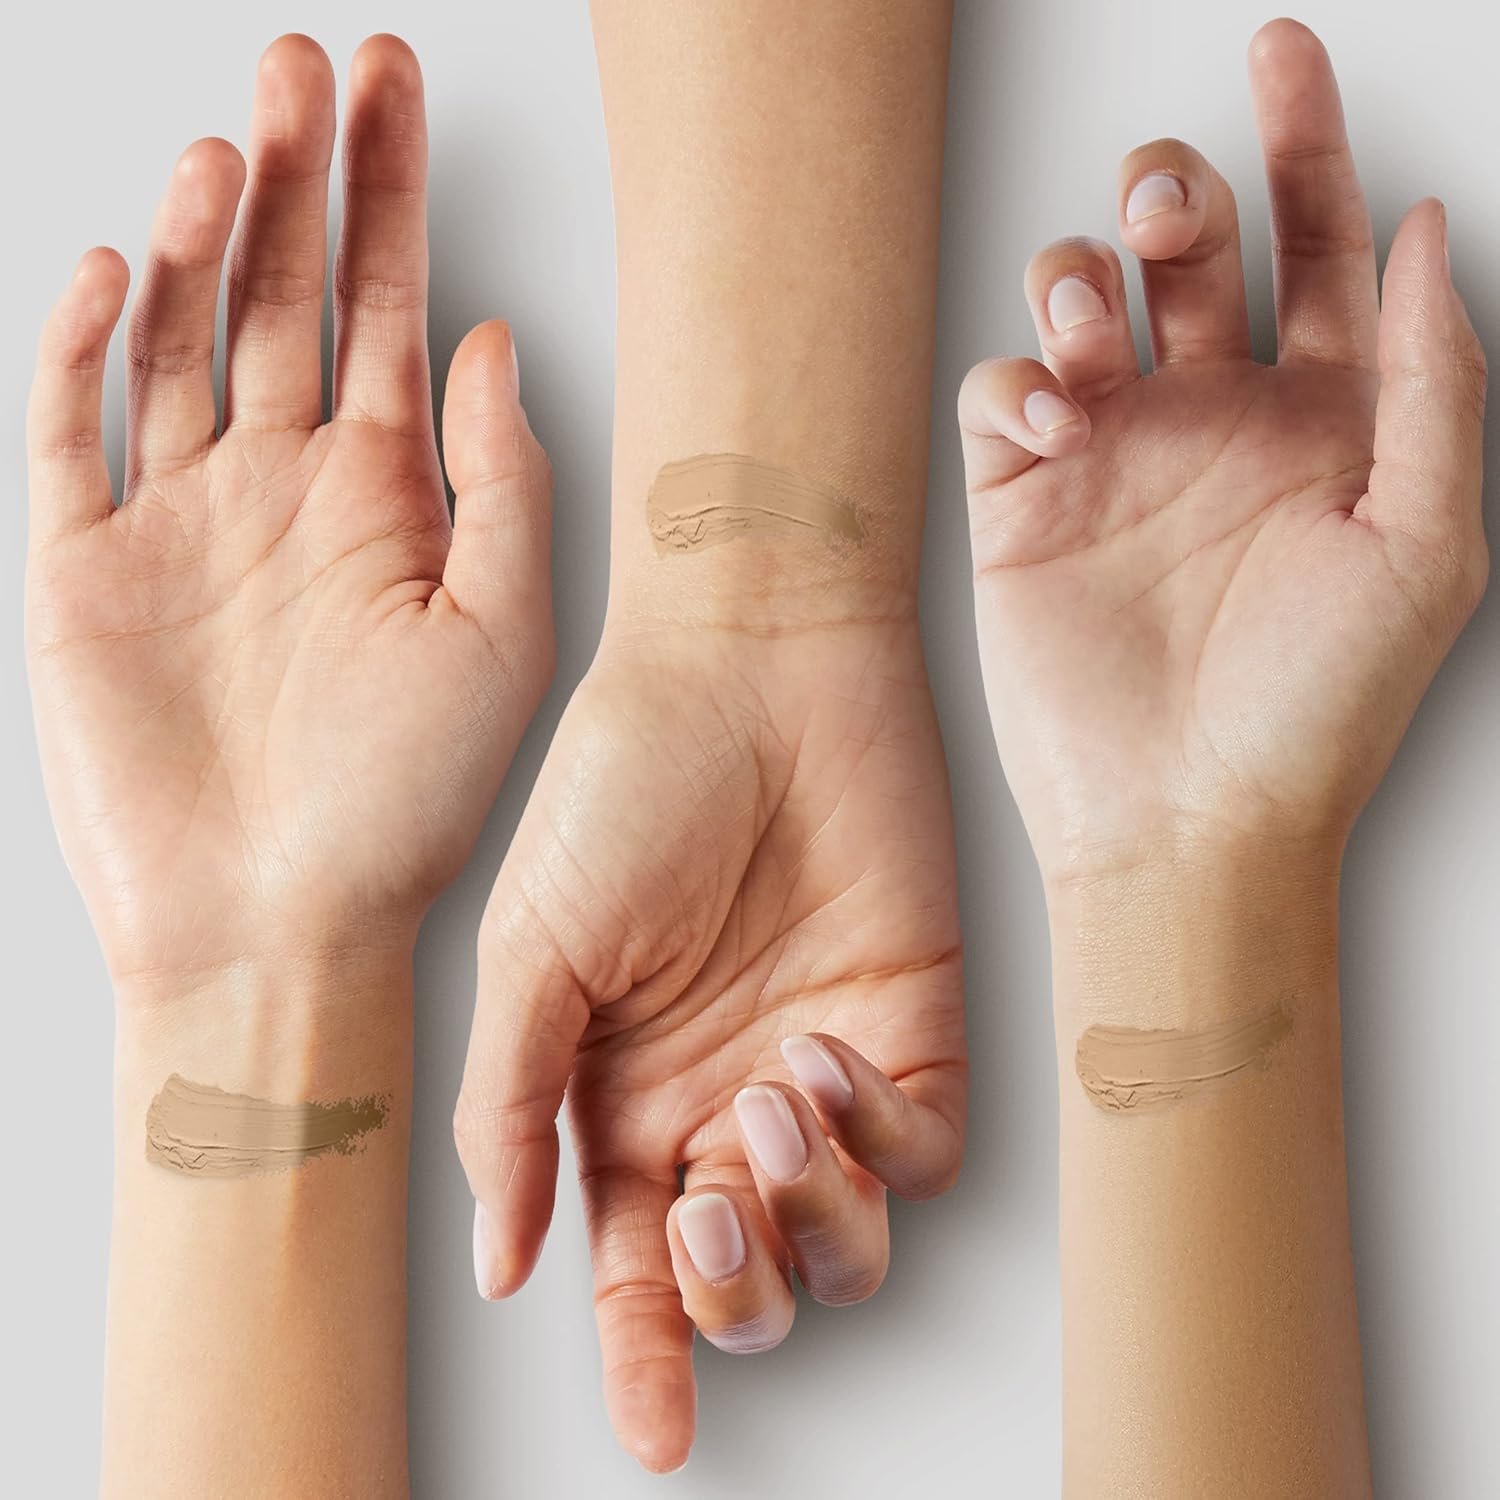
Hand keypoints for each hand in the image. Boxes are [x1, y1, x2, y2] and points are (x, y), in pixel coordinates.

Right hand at [25, 35, 551, 987]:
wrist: (280, 925)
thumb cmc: (402, 806)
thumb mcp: (500, 637)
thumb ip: (501, 486)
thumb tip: (495, 342)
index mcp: (380, 499)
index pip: (382, 309)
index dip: (387, 194)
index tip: (392, 85)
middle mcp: (279, 491)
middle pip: (278, 295)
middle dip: (292, 179)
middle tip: (302, 64)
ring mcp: (178, 522)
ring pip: (176, 340)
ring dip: (195, 241)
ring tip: (227, 153)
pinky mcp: (83, 569)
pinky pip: (69, 433)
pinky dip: (81, 349)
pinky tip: (112, 273)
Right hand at [455, 608, 964, 1471]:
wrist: (753, 667)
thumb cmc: (626, 783)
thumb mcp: (532, 950)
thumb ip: (513, 1111)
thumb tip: (505, 1265)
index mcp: (621, 1092)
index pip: (630, 1264)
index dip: (642, 1356)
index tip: (655, 1435)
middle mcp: (721, 1096)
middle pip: (746, 1277)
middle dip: (729, 1291)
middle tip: (701, 1218)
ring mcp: (821, 1068)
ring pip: (847, 1241)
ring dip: (807, 1213)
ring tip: (767, 1099)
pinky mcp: (915, 1024)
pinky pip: (923, 1154)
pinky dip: (880, 1141)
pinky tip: (823, 1057)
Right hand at [958, 20, 1485, 888]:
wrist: (1185, 823)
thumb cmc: (1313, 710)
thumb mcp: (1425, 538)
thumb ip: (1430, 377)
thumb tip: (1425, 230)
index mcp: (1321, 420)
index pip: (1313, 246)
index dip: (1303, 140)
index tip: (1283, 51)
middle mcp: (1212, 423)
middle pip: (1184, 250)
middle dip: (1175, 192)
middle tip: (1175, 217)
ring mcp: (1113, 460)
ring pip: (1077, 298)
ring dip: (1082, 275)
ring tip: (1097, 331)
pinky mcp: (1022, 504)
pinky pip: (1001, 394)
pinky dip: (1019, 383)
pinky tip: (1057, 430)